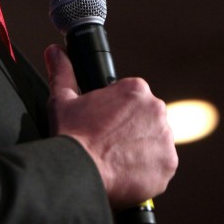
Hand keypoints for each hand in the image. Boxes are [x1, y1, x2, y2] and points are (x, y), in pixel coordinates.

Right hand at [45, 43, 177, 209]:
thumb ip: (62, 71)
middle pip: (146, 120)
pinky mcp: (168, 163)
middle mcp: (156, 108)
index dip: (117, 114)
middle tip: (109, 144)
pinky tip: (126, 171)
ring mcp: (165, 137)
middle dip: (131, 131)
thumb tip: (54, 51)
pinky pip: (161, 166)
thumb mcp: (62, 99)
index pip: (133, 99)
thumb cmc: (71, 135)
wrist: (79, 171)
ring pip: (154, 143)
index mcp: (136, 89)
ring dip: (141, 150)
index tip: (105, 125)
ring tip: (116, 159)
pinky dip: (148, 171)